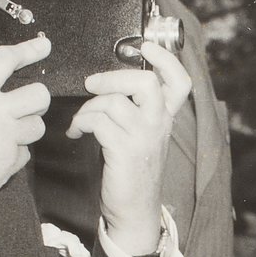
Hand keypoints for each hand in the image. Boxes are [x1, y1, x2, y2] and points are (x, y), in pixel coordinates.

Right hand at [0, 35, 51, 206]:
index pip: (7, 59)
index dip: (29, 50)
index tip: (43, 46)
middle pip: (39, 94)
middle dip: (38, 101)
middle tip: (28, 107)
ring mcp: (6, 135)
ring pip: (37, 126)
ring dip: (26, 131)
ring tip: (2, 138)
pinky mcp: (11, 160)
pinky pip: (25, 153)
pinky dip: (14, 155)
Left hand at [74, 42, 190, 253]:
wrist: (134, 211)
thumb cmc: (132, 171)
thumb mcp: (142, 136)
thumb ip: (135, 110)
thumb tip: (107, 83)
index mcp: (165, 118)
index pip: (179, 82)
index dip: (166, 59)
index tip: (146, 46)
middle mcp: (159, 124)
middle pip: (146, 82)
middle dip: (113, 76)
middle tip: (93, 83)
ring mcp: (143, 138)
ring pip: (113, 102)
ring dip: (88, 107)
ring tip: (80, 121)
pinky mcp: (124, 151)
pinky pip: (98, 122)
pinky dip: (80, 123)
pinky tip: (76, 133)